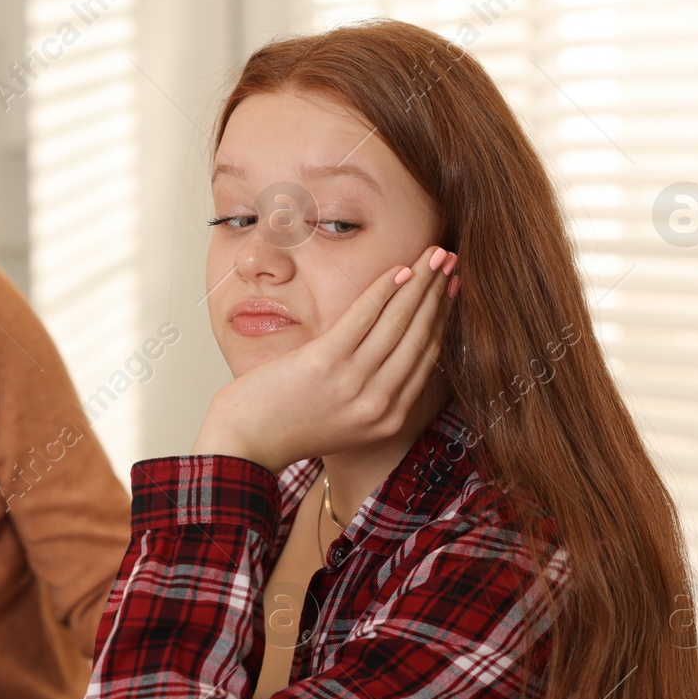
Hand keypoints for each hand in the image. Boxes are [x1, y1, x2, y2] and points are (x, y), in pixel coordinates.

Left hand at [193, 243, 457, 472]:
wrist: (245, 443)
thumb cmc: (288, 426)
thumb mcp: (343, 419)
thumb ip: (372, 392)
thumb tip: (392, 347)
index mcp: (388, 418)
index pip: (427, 358)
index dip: (443, 317)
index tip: (452, 289)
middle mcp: (379, 404)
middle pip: (421, 336)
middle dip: (439, 292)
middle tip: (451, 261)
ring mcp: (354, 384)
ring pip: (399, 322)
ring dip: (420, 282)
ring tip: (433, 255)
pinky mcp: (326, 363)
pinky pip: (365, 317)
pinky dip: (385, 289)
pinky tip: (399, 269)